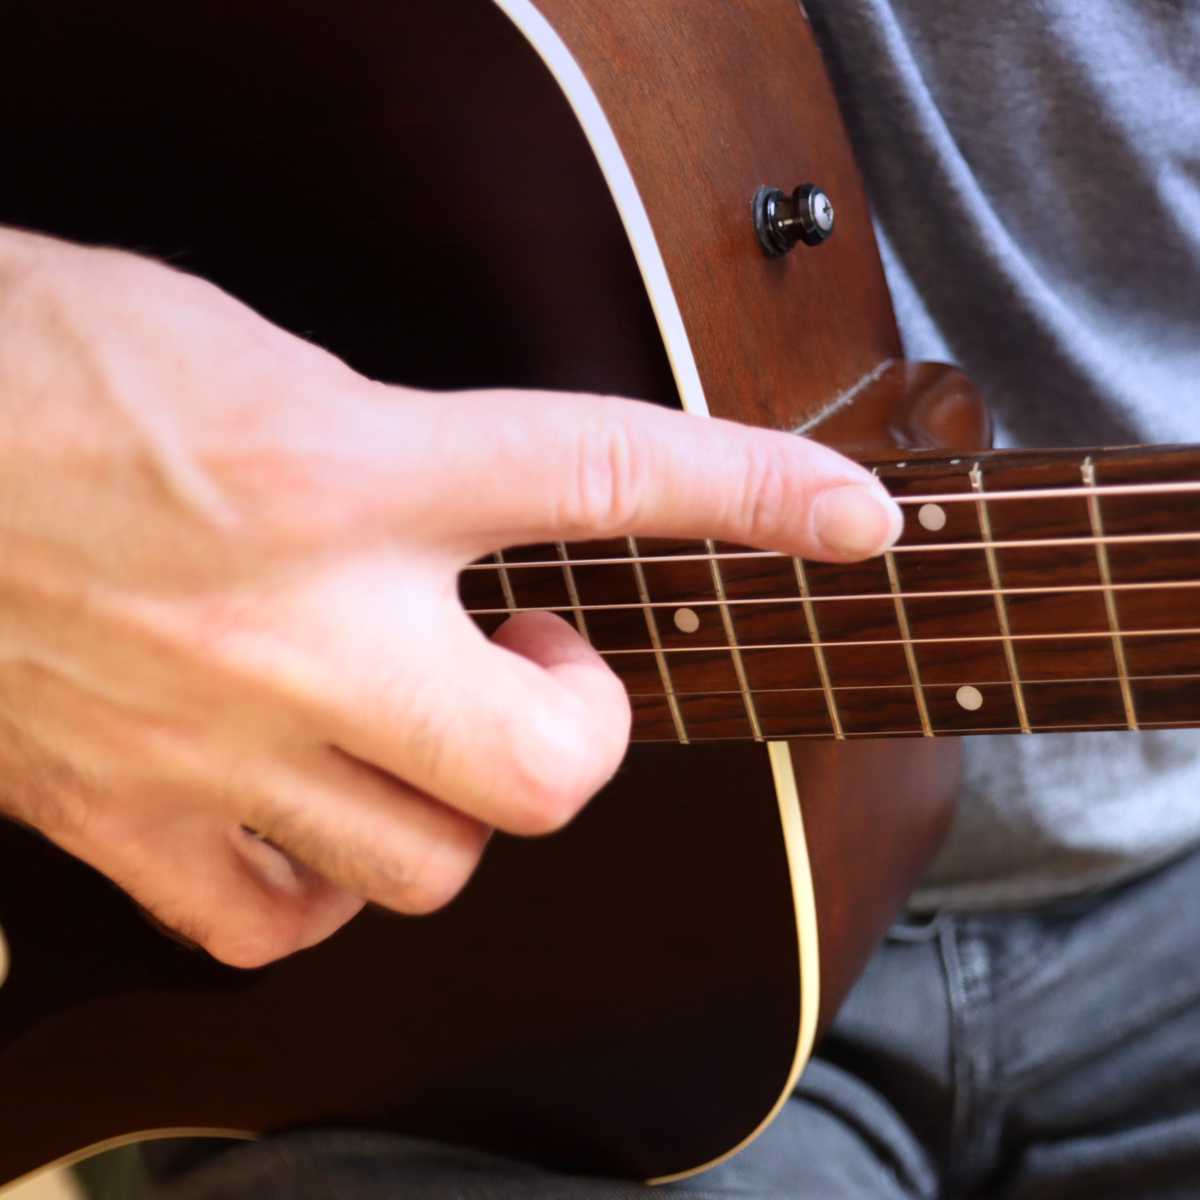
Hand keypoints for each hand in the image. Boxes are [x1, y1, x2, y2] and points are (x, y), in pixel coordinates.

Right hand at [0, 228, 900, 966]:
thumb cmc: (50, 368)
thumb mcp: (263, 361)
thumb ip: (394, 447)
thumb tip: (476, 518)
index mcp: (347, 464)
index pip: (609, 472)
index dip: (757, 490)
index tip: (851, 517)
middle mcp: (299, 619)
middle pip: (547, 768)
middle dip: (578, 729)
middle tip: (537, 664)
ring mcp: (214, 740)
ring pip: (428, 863)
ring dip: (450, 799)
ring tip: (405, 723)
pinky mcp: (125, 816)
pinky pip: (288, 925)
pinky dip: (329, 883)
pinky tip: (312, 810)